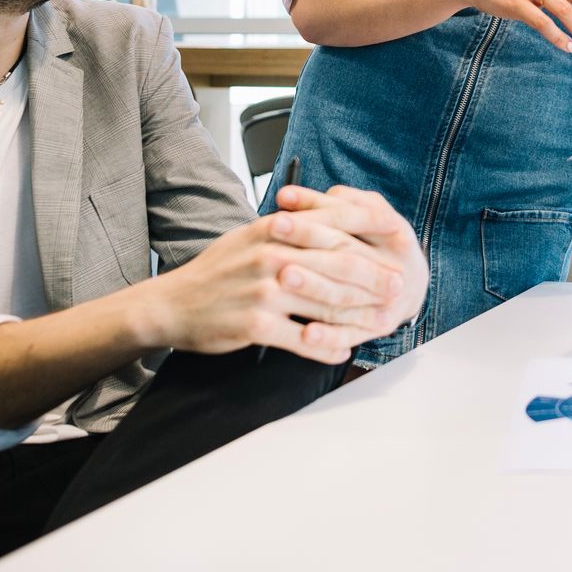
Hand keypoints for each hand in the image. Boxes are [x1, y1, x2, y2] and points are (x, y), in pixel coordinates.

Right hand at [145, 196, 411, 364]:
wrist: (172, 304)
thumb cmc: (217, 270)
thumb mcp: (251, 235)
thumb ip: (291, 227)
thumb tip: (333, 220)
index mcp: (275, 229)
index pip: (334, 231)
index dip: (368, 241)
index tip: (394, 249)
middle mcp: (273, 256)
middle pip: (338, 268)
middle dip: (374, 281)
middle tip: (399, 289)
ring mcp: (265, 292)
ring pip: (327, 306)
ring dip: (360, 318)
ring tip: (382, 324)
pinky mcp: (257, 325)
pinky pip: (304, 340)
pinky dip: (327, 349)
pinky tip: (343, 351)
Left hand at [276, 184, 427, 325]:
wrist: (408, 284)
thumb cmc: (375, 243)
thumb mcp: (364, 214)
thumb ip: (330, 204)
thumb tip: (287, 196)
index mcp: (395, 230)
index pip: (354, 217)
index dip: (317, 209)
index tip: (281, 203)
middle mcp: (398, 265)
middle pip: (348, 253)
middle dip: (309, 239)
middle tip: (274, 229)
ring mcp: (390, 299)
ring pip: (347, 295)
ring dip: (314, 286)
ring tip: (282, 277)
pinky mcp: (378, 328)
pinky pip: (350, 333)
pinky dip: (328, 336)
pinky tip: (305, 334)